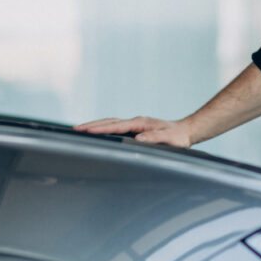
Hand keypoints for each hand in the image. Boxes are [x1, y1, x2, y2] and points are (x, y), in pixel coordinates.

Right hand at [74, 117, 193, 147]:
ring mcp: (135, 123)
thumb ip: (155, 138)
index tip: (86, 130)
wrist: (186, 131)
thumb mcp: (170, 139)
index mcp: (141, 123)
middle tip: (74, 130)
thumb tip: (138, 138)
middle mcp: (136, 121)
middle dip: (91, 125)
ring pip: (110, 122)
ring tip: (79, 130)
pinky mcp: (135, 128)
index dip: (100, 128)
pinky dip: (103, 128)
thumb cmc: (178, 137)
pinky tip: (97, 132)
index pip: (116, 126)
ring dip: (95, 125)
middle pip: (109, 121)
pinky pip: (115, 127)